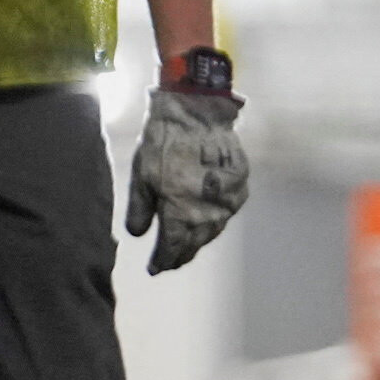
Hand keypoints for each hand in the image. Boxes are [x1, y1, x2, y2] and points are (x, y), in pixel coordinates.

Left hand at [125, 83, 247, 274]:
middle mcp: (208, 214)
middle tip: (171, 261)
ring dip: (200, 239)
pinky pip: (228, 210)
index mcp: (181, 214)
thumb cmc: (162, 143)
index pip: (172, 249)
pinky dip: (216, 217)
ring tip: (188, 244)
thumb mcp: (141, 177)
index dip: (162, 261)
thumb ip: (139, 211)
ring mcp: (227, 200)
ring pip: (213, 229)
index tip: (154, 268)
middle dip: (182, 254)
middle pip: (195, 243)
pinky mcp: (240, 185)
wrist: (196, 110)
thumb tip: (139, 236)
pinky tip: (208, 217)